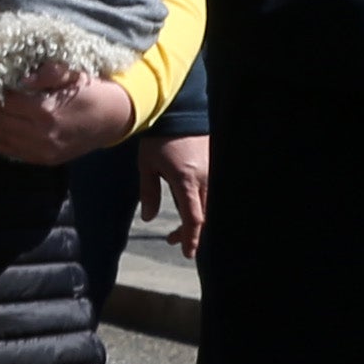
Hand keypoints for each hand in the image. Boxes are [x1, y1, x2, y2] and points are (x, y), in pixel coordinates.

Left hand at [0, 68, 137, 167]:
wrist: (115, 118)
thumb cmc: (92, 91)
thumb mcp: (72, 74)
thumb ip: (46, 73)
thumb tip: (20, 80)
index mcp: (46, 110)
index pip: (6, 102)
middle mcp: (42, 134)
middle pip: (0, 122)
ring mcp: (44, 150)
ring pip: (4, 140)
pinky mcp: (47, 160)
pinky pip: (16, 154)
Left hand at [146, 128, 213, 255]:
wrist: (179, 111)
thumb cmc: (158, 139)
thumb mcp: (146, 165)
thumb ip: (148, 193)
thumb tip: (148, 218)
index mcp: (186, 180)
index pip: (194, 217)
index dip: (192, 237)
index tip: (188, 252)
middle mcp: (205, 178)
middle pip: (204, 215)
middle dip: (191, 231)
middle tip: (173, 239)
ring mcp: (214, 171)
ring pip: (211, 205)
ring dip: (197, 219)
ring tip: (181, 227)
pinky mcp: (217, 165)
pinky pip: (214, 191)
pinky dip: (205, 204)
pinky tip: (193, 207)